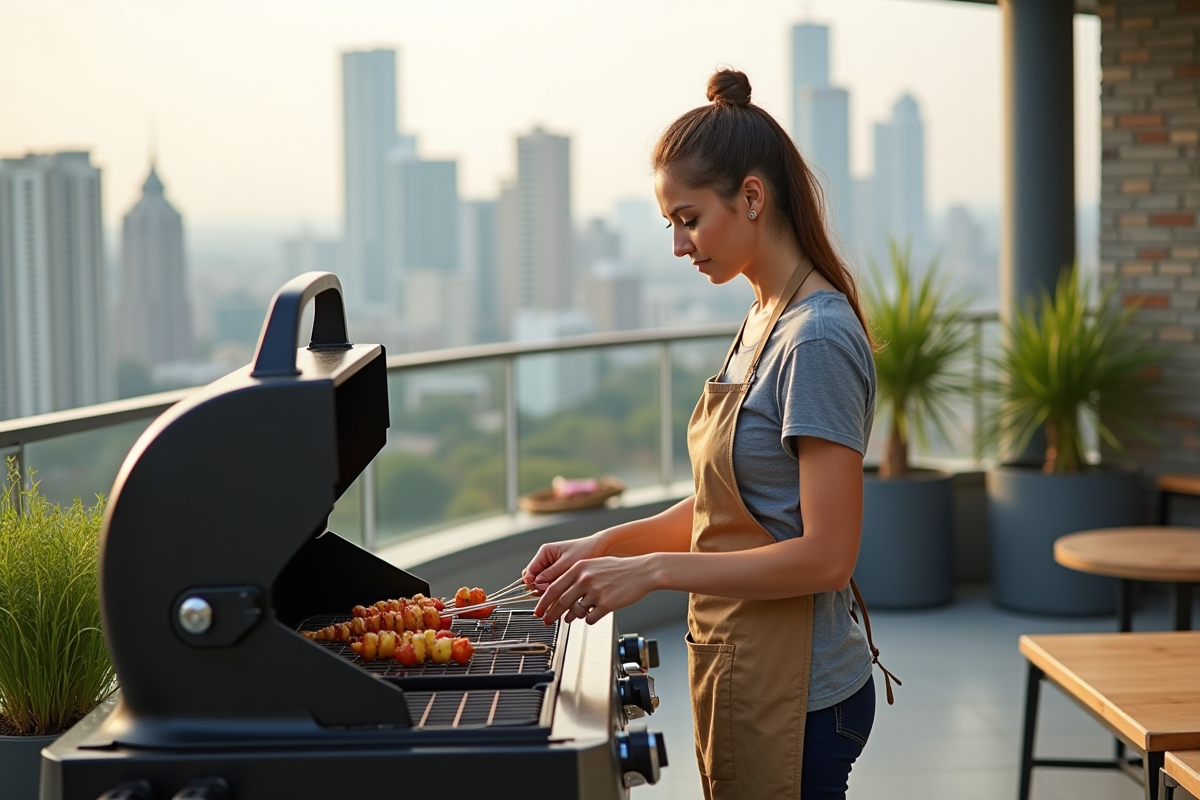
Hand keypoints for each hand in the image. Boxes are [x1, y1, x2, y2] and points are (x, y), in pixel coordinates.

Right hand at [522, 535, 604, 592]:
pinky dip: (555, 593)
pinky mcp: (560, 578)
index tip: (534, 588)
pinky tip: (561, 596)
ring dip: (547, 592)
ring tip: (557, 594)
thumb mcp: (568, 562)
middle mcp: (547, 561)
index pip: (530, 569)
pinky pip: (553, 587)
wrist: (602, 550)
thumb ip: (551, 573)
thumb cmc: (587, 550)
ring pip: (543, 585)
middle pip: (534, 579)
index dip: (530, 581)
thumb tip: (537, 582)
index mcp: (545, 553)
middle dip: (538, 588)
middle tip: (547, 592)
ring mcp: (553, 570)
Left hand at [533, 555, 657, 625]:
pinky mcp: (606, 604)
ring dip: (572, 616)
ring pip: (575, 611)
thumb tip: (561, 593)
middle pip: (561, 602)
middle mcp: (585, 579)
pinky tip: (593, 614)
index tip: (538, 610)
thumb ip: (577, 577)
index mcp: (579, 568)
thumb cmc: (620, 569)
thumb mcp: (594, 565)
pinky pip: (589, 618)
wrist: (643, 571)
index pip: (554, 587)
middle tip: (547, 620)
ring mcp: (595, 592)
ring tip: (572, 617)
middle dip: (552, 614)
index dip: (543, 602)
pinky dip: (588, 619)